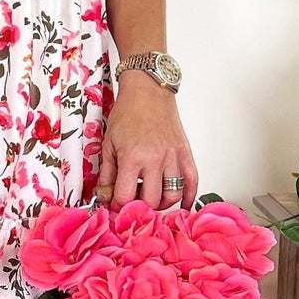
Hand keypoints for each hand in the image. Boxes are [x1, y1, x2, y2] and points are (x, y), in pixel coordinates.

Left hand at [96, 78, 197, 210]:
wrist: (148, 92)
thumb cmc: (127, 113)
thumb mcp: (108, 144)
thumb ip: (107, 173)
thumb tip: (105, 196)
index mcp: (133, 157)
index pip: (126, 197)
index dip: (118, 206)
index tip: (116, 205)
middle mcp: (155, 159)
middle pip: (151, 201)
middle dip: (140, 207)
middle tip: (134, 200)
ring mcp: (173, 157)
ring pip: (173, 196)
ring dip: (161, 203)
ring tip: (152, 198)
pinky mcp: (185, 153)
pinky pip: (193, 182)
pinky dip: (189, 197)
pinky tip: (181, 203)